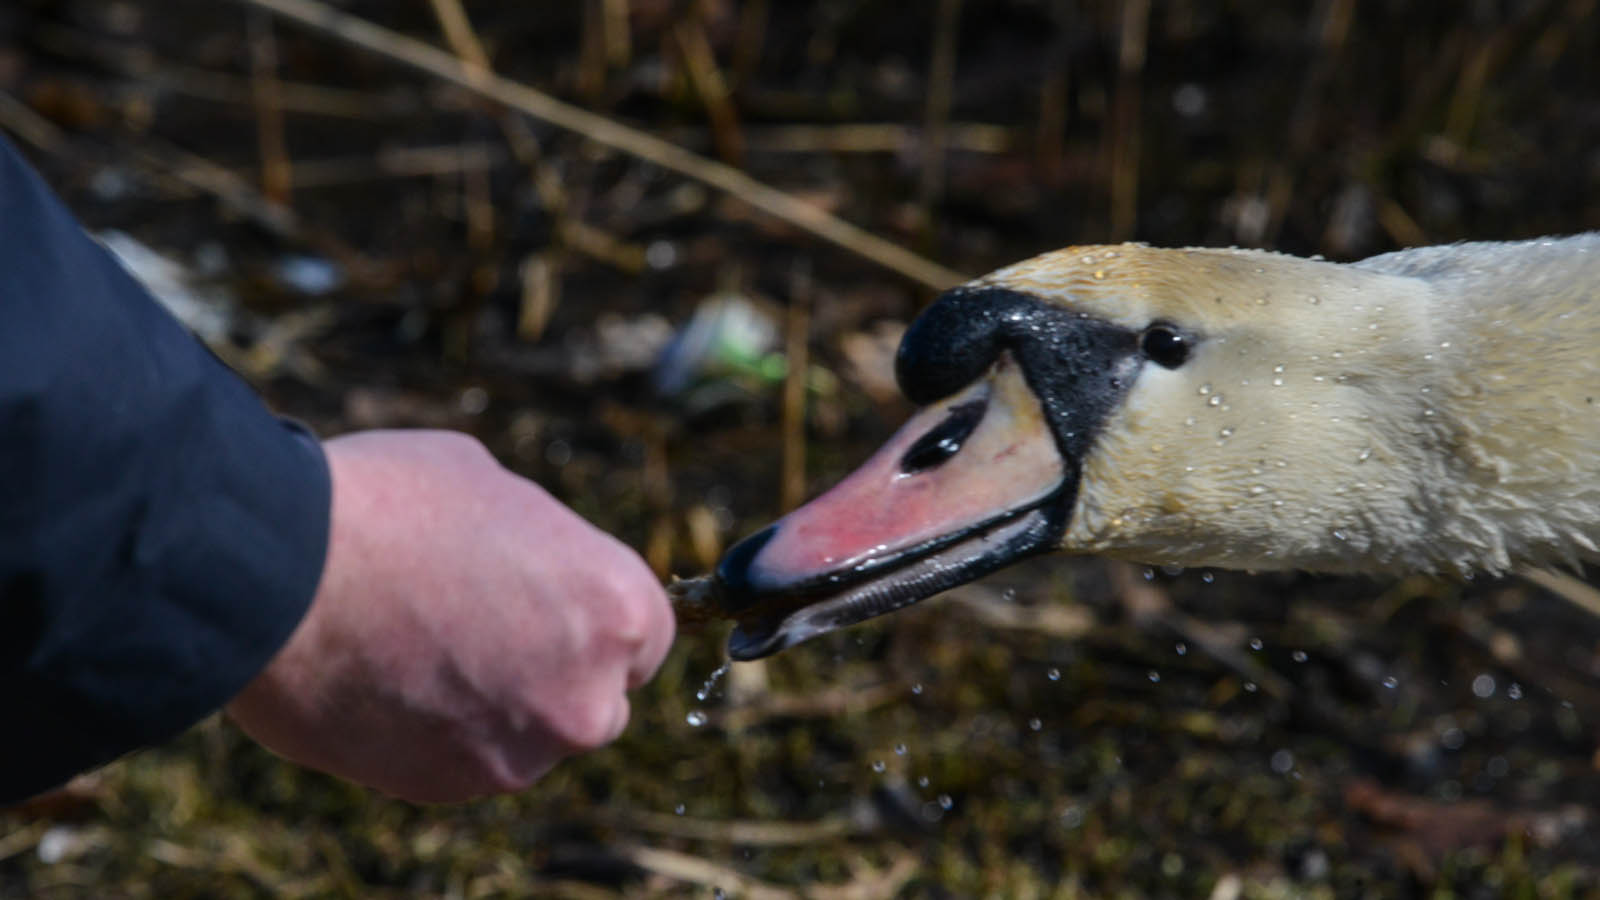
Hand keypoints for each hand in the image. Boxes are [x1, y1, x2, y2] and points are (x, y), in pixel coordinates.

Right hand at [226, 430, 674, 802]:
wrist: (273, 575)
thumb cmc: (386, 506)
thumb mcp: (491, 484)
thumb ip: (542, 542)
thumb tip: (541, 563)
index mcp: (617, 609)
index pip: (646, 637)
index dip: (596, 620)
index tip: (555, 608)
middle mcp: (586, 696)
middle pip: (596, 696)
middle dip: (554, 670)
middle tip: (484, 628)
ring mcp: (519, 752)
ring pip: (530, 736)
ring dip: (496, 706)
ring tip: (423, 648)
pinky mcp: (450, 786)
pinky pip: (466, 762)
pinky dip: (440, 733)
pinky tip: (391, 681)